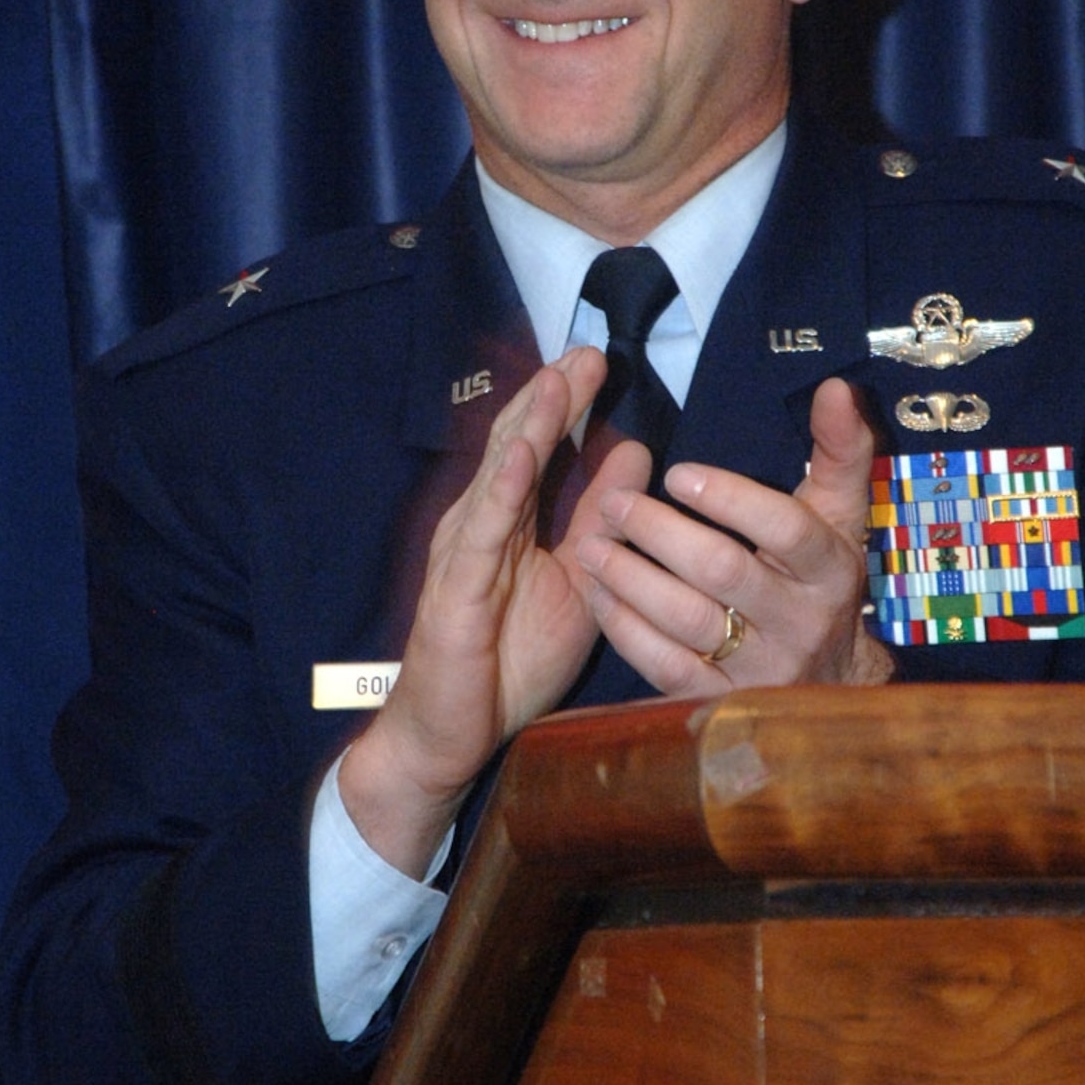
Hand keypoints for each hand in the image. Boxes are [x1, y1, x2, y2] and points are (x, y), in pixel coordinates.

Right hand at [339, 347, 648, 872]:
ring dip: (529, 424)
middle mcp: (481, 525)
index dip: (568, 405)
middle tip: (585, 348)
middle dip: (551, 396)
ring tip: (557, 378)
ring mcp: (464, 552)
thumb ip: (598, 520)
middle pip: (517, 445)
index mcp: (510, 524)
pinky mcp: (457, 588)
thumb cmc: (506, 662)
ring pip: (498, 474)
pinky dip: (503, 487)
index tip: (601, 360)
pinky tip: (523, 452)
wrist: (449, 735)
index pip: (540, 450)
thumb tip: (635, 455)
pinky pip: (482, 530)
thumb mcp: (576, 583)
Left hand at [573, 376, 892, 695]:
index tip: (676, 472)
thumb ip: (839, 450)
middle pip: (724, 571)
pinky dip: (625, 629)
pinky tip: (598, 594)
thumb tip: (835, 387)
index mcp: (830, 569)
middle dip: (660, 533)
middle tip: (612, 503)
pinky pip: (665, 666)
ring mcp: (760, 668)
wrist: (831, 682)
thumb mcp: (840, 517)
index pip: (784, 528)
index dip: (730, 498)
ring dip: (629, 579)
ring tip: (590, 544)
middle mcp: (799, 622)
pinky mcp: (720, 700)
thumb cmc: (821, 578)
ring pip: (686, 621)